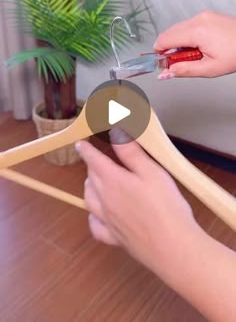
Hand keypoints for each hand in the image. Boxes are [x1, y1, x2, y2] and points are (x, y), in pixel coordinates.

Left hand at [76, 128, 197, 279]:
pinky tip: (97, 216)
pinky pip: (95, 227)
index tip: (80, 144)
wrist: (172, 247)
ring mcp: (108, 221)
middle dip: (91, 167)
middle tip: (97, 161)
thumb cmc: (166, 205)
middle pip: (91, 179)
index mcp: (113, 181)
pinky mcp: (115, 239)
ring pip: (89, 201)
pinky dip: (92, 217)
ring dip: (89, 188)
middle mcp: (105, 201)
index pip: (94, 161)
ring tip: (94, 183)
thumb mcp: (152, 172)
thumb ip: (131, 153)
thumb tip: (115, 132)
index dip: (87, 151)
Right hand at [154, 11, 235, 78]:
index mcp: (196, 31)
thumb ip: (183, 70)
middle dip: (169, 49)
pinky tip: (197, 47)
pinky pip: (188, 25)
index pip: (164, 40)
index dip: (159, 53)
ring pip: (178, 29)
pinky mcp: (207, 15)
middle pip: (169, 33)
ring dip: (178, 43)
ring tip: (193, 56)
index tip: (163, 64)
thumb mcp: (209, 69)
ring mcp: (202, 15)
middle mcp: (197, 19)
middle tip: (180, 63)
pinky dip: (186, 37)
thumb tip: (164, 73)